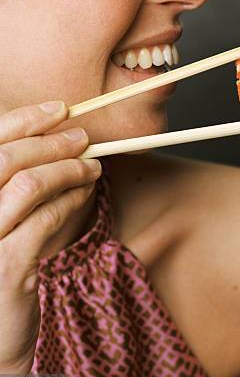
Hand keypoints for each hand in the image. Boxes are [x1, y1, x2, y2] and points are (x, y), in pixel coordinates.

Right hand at [0, 101, 99, 376]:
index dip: (23, 120)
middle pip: (6, 159)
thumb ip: (18, 181)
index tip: (60, 109)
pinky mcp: (4, 267)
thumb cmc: (1, 265)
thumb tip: (58, 138)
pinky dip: (72, 200)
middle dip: (52, 142)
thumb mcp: (3, 217)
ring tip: (92, 167)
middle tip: (85, 138)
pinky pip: (45, 219)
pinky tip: (85, 194)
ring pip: (27, 184)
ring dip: (68, 169)